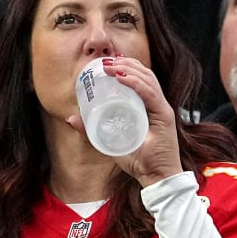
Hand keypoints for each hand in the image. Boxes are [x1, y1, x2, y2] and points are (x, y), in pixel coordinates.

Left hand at [66, 55, 180, 185]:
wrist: (155, 177)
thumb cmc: (138, 161)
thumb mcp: (108, 141)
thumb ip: (91, 130)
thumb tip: (71, 118)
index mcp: (147, 107)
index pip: (140, 80)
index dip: (125, 67)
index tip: (106, 63)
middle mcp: (156, 104)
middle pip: (145, 75)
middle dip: (126, 63)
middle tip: (105, 61)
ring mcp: (162, 108)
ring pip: (148, 80)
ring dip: (128, 69)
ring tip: (111, 65)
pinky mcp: (165, 116)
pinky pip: (150, 94)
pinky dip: (136, 84)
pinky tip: (122, 77)